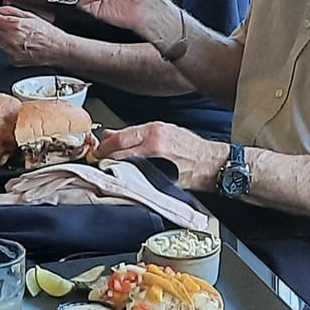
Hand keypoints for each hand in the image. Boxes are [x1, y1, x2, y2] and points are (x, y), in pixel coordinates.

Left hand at [0, 5, 77, 66]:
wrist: (58, 49)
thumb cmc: (48, 33)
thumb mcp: (29, 15)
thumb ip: (9, 11)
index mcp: (16, 26)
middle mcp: (12, 40)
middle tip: (2, 21)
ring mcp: (11, 52)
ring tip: (9, 32)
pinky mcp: (13, 60)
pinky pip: (1, 50)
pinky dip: (4, 45)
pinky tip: (15, 41)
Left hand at [96, 121, 224, 192]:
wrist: (210, 164)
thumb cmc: (190, 148)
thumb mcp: (164, 132)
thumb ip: (136, 133)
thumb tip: (111, 134)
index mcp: (154, 130)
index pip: (119, 138)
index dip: (105, 145)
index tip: (99, 149)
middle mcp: (153, 144)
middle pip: (118, 152)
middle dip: (105, 157)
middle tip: (100, 161)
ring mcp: (155, 163)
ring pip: (124, 165)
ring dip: (114, 168)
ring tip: (111, 169)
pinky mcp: (158, 178)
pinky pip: (135, 178)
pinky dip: (127, 178)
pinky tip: (126, 179)